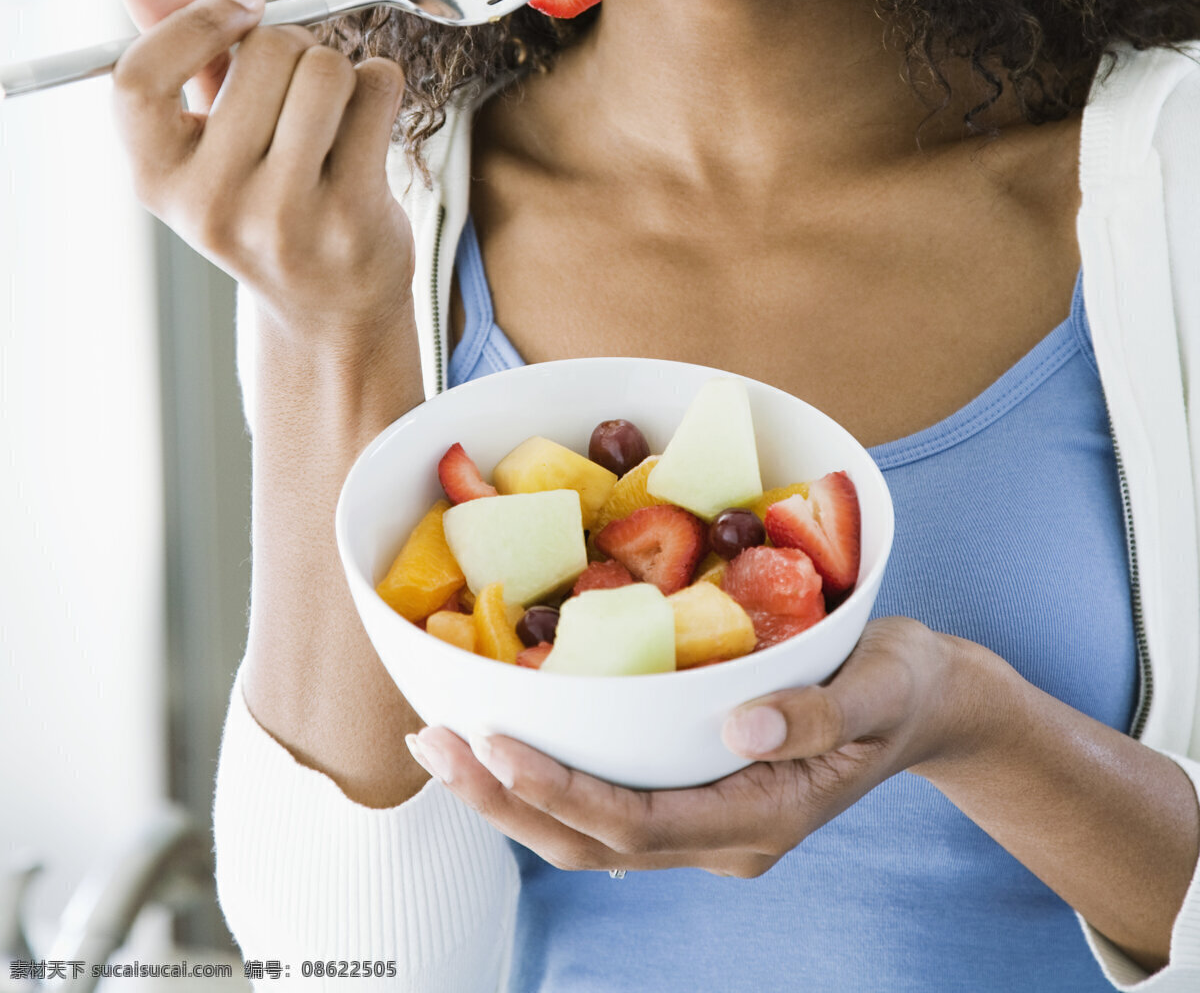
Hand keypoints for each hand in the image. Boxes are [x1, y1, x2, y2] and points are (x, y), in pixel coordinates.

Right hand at [113, 0, 413, 347]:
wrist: (327, 309)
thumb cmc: (262, 200)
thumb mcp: (206, 137)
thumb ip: (177, 51)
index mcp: (156, 179)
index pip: (138, 76)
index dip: (195, 20)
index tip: (243, 6)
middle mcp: (209, 204)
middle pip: (263, 53)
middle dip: (294, 44)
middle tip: (298, 85)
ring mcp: (282, 216)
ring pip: (326, 68)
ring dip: (339, 68)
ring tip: (332, 111)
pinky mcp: (351, 216)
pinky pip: (376, 90)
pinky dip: (380, 83)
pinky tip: (368, 123)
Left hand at [405, 617, 960, 876]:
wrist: (929, 706)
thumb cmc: (903, 685)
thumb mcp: (880, 686)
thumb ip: (815, 715)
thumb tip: (738, 726)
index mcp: (763, 818)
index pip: (641, 825)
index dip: (563, 793)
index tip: (498, 745)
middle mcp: (724, 837)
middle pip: (595, 843)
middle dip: (506, 802)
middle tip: (434, 747)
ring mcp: (707, 823)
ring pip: (591, 834)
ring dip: (511, 797)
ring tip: (442, 745)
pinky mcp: (696, 795)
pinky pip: (608, 803)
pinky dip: (549, 778)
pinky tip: (505, 739)